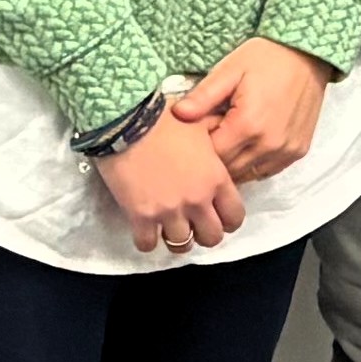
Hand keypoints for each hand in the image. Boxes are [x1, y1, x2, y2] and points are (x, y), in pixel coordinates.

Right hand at [96, 112, 247, 256]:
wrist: (125, 118)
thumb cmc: (162, 117)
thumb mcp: (199, 125)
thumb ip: (215, 141)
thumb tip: (223, 140)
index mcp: (215, 178)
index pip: (235, 216)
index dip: (227, 220)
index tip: (216, 216)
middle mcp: (197, 200)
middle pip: (212, 237)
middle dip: (203, 233)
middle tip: (192, 224)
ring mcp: (169, 210)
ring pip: (182, 244)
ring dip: (175, 237)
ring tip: (166, 227)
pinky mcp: (141, 216)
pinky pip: (148, 244)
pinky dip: (146, 240)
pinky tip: (143, 229)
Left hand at [172, 40, 330, 184]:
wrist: (307, 55)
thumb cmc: (265, 58)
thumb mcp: (229, 70)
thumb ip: (203, 96)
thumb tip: (178, 114)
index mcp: (248, 125)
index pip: (213, 156)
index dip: (200, 146)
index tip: (198, 130)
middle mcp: (269, 145)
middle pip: (230, 170)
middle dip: (215, 157)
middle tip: (212, 133)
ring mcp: (286, 151)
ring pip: (248, 174)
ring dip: (234, 162)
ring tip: (229, 137)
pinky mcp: (298, 152)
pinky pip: (267, 170)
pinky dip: (253, 163)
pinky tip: (247, 143)